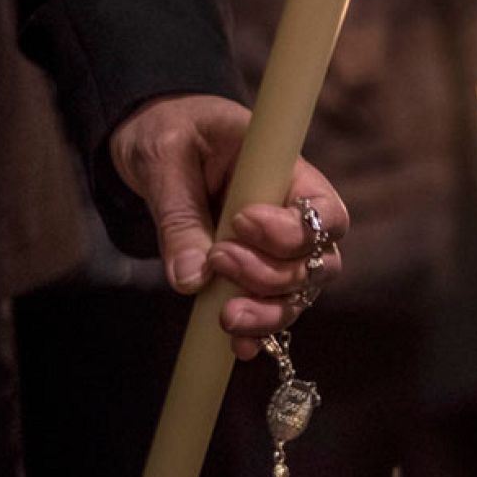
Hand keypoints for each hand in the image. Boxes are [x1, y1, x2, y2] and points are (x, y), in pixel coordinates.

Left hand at [110, 93, 349, 359]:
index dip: (295, 231)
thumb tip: (192, 280)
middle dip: (274, 275)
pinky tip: (237, 346)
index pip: (325, 211)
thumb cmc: (168, 130)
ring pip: (299, 294)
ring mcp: (275, 249)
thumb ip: (179, 215)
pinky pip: (270, 309)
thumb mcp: (163, 159)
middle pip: (319, 262)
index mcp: (285, 171)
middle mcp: (290, 215)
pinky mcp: (251, 273)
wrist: (152, 138)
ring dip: (269, 312)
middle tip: (219, 261)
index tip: (241, 222)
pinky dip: (258, 332)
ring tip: (226, 317)